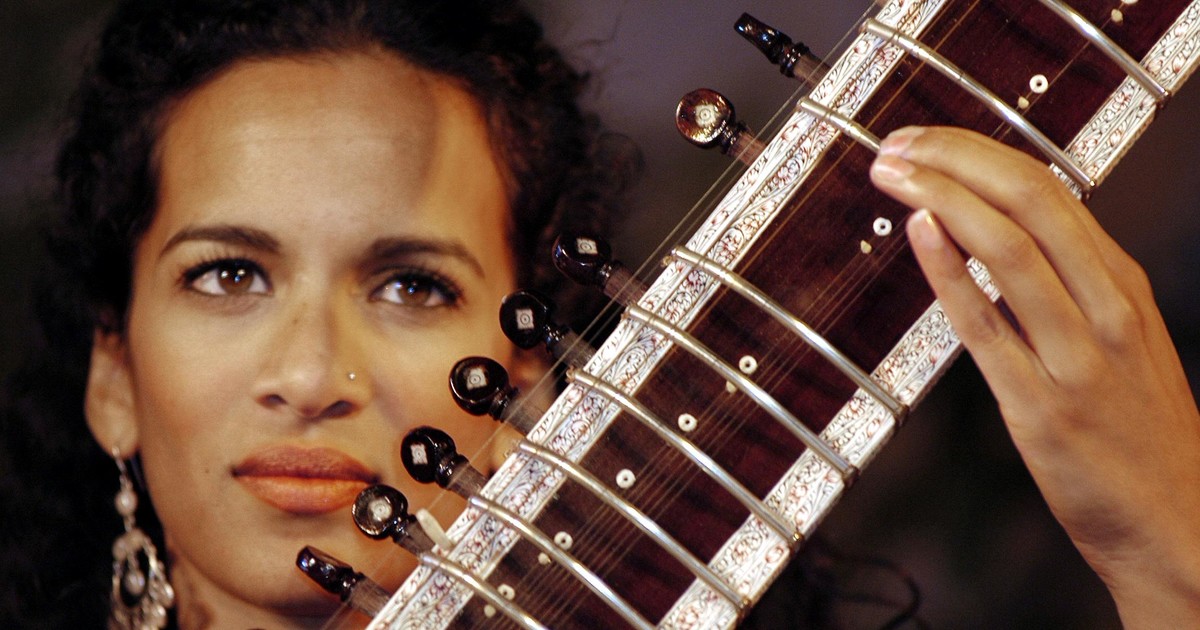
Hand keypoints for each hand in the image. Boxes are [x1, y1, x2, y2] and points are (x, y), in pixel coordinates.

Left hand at [868, 126, 1199, 626]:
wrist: (1178, 525)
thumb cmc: (1140, 432)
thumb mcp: (1123, 338)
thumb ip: (1069, 285)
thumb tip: (997, 235)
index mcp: (1119, 283)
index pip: (1046, 188)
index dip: (976, 154)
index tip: (925, 142)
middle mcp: (1104, 308)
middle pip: (1028, 201)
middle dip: (952, 160)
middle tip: (895, 146)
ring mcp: (1076, 357)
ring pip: (1010, 249)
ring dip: (941, 200)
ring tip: (893, 176)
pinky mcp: (1041, 407)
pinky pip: (987, 326)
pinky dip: (950, 272)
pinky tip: (920, 235)